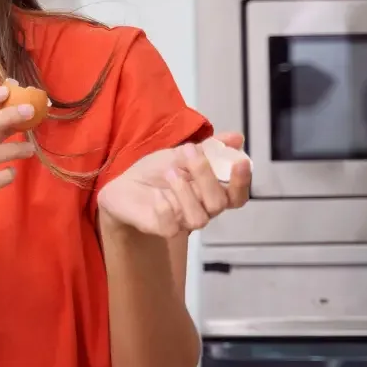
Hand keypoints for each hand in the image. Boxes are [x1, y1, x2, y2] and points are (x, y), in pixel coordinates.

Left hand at [96, 132, 250, 241]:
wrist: (124, 183)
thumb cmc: (157, 171)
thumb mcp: (182, 153)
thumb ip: (209, 148)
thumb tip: (236, 137)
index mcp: (212, 192)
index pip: (237, 196)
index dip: (242, 182)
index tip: (240, 162)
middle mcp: (202, 209)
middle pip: (219, 204)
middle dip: (206, 176)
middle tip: (190, 153)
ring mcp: (183, 221)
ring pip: (199, 219)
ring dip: (186, 192)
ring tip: (170, 172)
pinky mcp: (162, 229)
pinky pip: (171, 228)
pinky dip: (165, 210)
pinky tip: (157, 196)